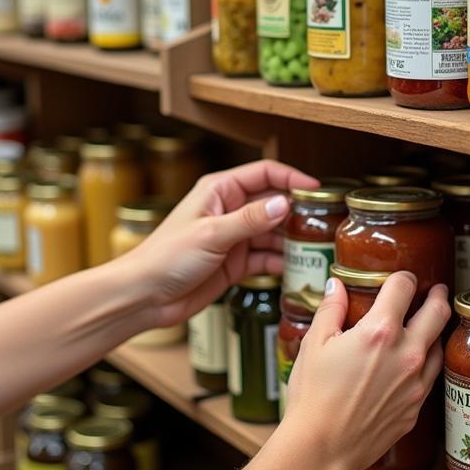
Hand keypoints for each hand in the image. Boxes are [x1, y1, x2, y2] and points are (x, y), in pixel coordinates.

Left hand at [122, 160, 317, 325]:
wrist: (145, 296)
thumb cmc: (166, 257)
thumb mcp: (211, 234)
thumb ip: (250, 219)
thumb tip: (283, 203)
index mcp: (219, 191)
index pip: (263, 173)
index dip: (291, 177)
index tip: (316, 189)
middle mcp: (229, 210)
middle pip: (273, 203)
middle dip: (297, 212)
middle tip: (324, 223)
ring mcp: (234, 237)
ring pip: (273, 232)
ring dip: (292, 239)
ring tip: (317, 248)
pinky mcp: (235, 263)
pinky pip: (266, 257)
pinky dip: (281, 262)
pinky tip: (296, 268)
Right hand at [282, 272, 450, 469]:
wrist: (323, 448)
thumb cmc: (313, 396)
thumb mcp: (313, 344)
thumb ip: (329, 309)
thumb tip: (337, 285)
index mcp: (379, 331)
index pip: (403, 287)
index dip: (402, 277)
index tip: (400, 278)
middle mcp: (406, 353)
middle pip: (438, 312)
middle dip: (437, 295)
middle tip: (435, 289)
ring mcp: (415, 382)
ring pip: (440, 344)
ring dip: (436, 330)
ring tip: (427, 324)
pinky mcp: (416, 406)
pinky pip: (431, 375)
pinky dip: (428, 360)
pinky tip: (416, 361)